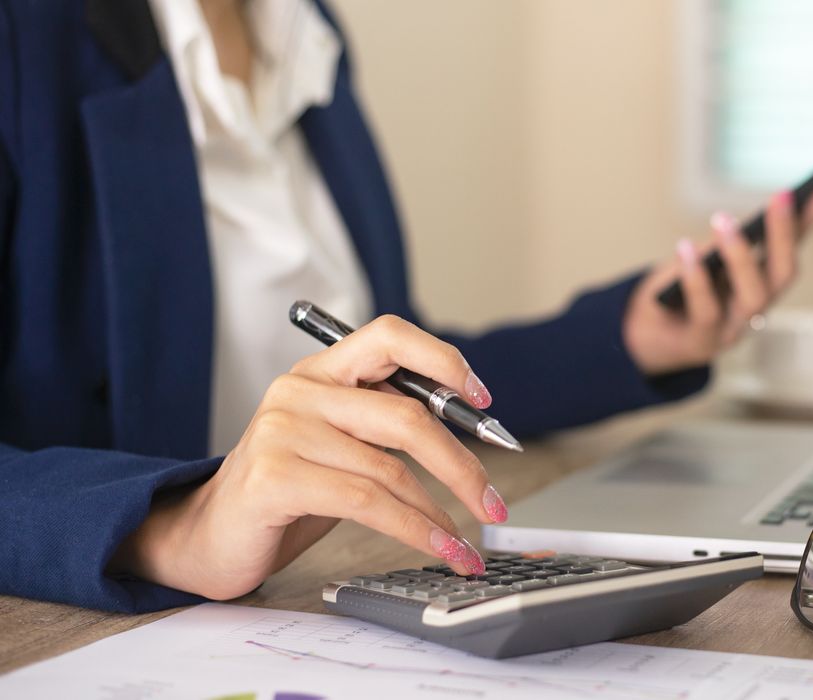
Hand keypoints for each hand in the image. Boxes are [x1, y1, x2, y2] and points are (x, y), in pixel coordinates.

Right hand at [109, 316, 507, 599]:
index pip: (389, 336)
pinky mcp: (275, 477)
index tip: (484, 399)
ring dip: (442, 513)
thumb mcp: (341, 445)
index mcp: (321, 372)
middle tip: (494, 502)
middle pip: (407, 415)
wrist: (207, 536)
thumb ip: (388, 426)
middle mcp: (300, 390)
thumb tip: (470, 435)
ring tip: (467, 543)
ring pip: (391, 469)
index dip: (442, 360)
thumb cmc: (286, 491)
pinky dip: (415, 529)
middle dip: (463, 464)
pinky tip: (439, 547)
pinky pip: (368, 502)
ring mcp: (283, 431)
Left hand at [623, 181, 812, 375]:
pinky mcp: (703, 342)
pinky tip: (686, 249)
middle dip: (785, 235)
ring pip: (754, 297)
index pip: (794, 246)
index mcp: (760, 281)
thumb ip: (721, 244)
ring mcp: (733, 328)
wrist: (639, 337)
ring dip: (741, 256)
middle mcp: (756, 307)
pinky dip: (697, 279)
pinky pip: (707, 311)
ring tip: (724, 221)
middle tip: (781, 196)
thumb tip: (739, 226)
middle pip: (783, 274)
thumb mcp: (700, 258)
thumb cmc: (674, 291)